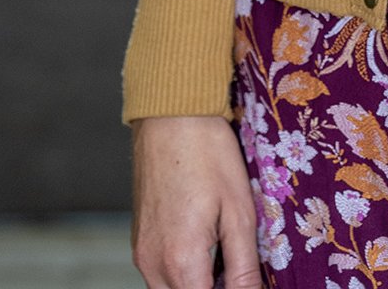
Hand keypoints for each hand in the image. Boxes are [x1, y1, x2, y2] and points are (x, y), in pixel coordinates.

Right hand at [130, 115, 259, 288]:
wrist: (170, 115)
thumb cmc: (208, 154)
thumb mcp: (239, 211)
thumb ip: (244, 268)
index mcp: (180, 263)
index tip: (248, 281)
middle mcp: (152, 266)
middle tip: (240, 269)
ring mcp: (142, 254)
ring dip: (199, 283)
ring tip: (227, 253)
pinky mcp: (139, 241)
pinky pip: (161, 273)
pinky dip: (185, 271)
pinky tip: (207, 242)